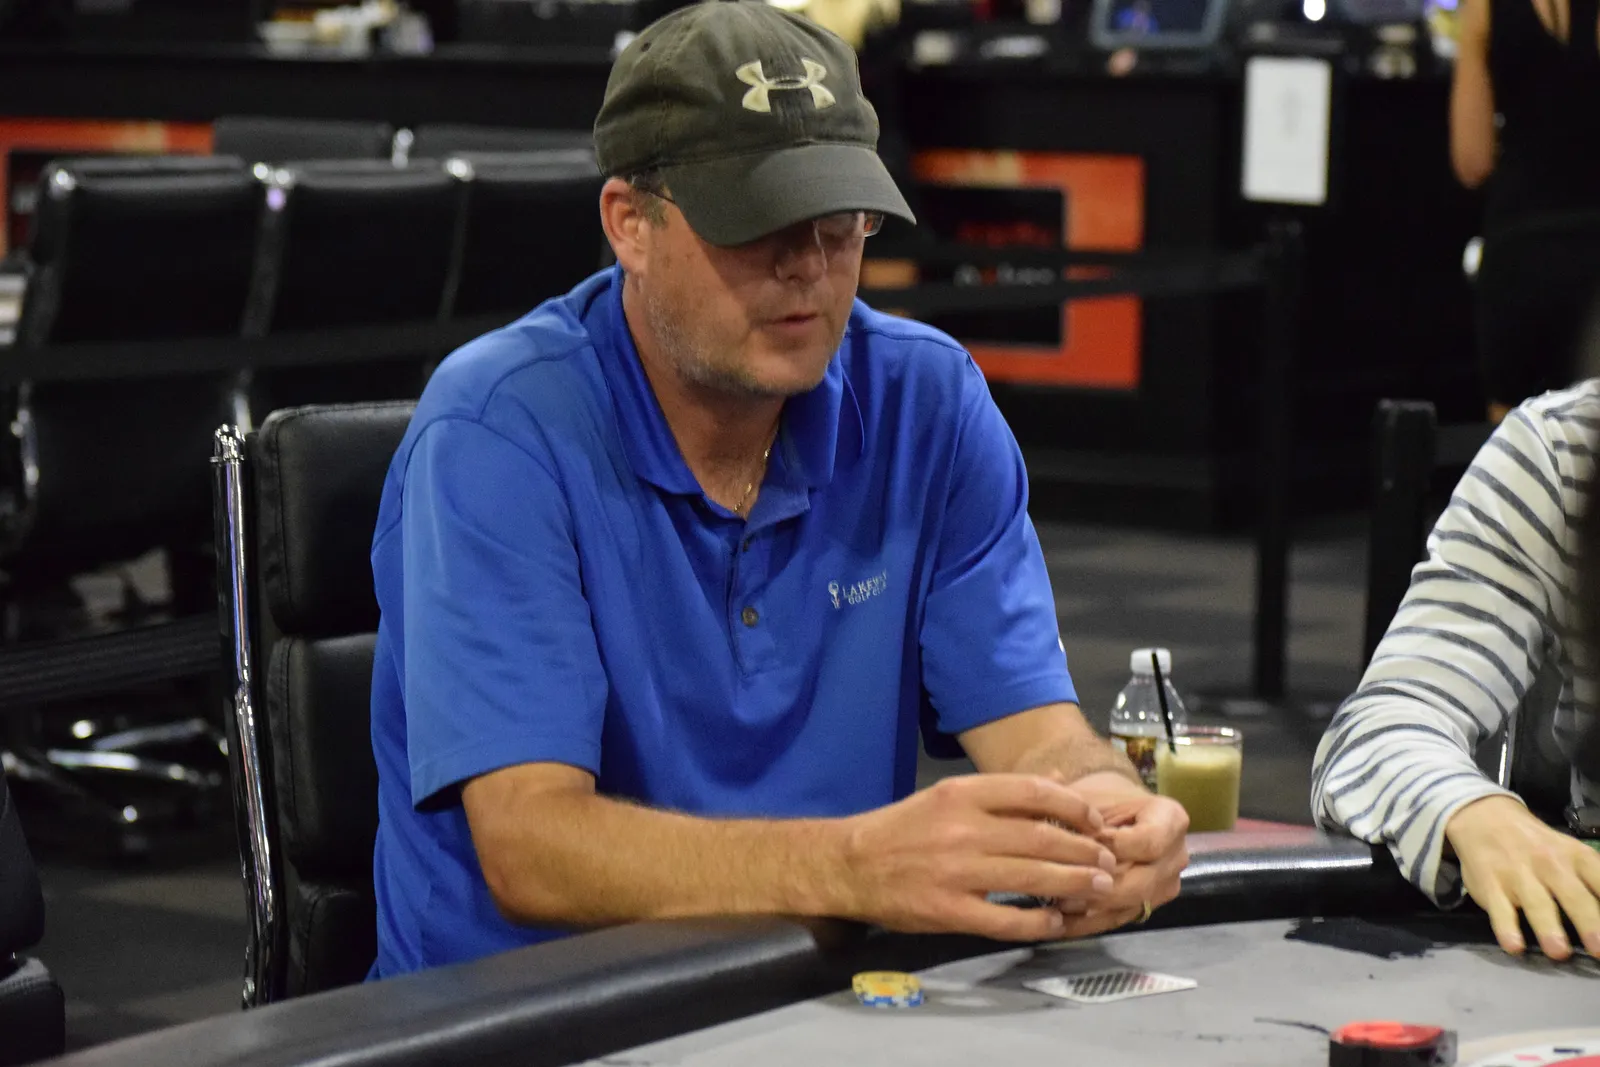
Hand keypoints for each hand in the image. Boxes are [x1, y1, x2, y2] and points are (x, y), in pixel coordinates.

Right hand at [838, 774, 1118, 941]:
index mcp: (962, 795)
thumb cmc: (901, 829)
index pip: (1033, 791)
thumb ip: (1002, 790)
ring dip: (1073, 883)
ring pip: (1032, 876)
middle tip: (1108, 861)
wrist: (850, 865)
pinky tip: (1055, 922)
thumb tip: (1056, 778)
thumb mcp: (947, 795)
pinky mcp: (949, 910)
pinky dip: (1037, 922)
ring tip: (1098, 887)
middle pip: (1041, 837)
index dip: (1073, 806)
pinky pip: (1006, 920)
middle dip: (1084, 850)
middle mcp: (962, 829)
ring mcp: (956, 872)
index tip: (1095, 821)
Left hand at [1052, 771, 1189, 936]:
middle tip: (1063, 886)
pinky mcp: (1145, 906)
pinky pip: (1117, 919)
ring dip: (1091, 910)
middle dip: (1100, 887)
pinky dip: (1087, 922)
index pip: (1148, 842)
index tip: (1080, 843)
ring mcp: (1163, 885)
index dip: (1114, 847)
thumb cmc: (1100, 798)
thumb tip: (1060, 830)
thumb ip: (1079, 811)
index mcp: (1171, 819)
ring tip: (1057, 906)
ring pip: (1128, 906)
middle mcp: (1175, 856)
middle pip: (1141, 883)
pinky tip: (1059, 920)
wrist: (1109, 812)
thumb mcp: (1091, 794)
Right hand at [1445, 794, 1599, 958]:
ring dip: (1548, 927)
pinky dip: (1506, 927)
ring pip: (1536, 902)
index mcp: (1577, 856)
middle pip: (1573, 894)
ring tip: (1559, 952)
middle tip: (1598, 949)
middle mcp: (1550, 864)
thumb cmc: (1539, 846)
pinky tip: (1514, 945)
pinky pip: (1499, 908)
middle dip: (1588, 922)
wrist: (1486, 817)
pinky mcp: (1490, 885)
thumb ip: (1593, 882)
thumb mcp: (1572, 853)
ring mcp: (1518, 874)